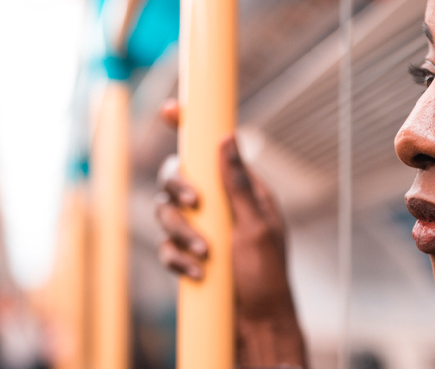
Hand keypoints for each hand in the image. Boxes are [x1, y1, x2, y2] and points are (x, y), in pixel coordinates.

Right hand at [156, 99, 306, 367]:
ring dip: (180, 232)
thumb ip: (238, 184)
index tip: (172, 111)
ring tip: (204, 253)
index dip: (192, 128)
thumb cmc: (267, 276)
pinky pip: (165, 246)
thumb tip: (226, 137)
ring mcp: (202, 230)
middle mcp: (220, 206)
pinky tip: (197, 273)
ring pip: (166, 211)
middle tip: (194, 203)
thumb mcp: (256, 227)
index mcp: (243, 192)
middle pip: (178, 176)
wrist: (258, 325)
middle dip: (179, 188)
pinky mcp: (188, 254)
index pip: (213, 151)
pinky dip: (177, 258)